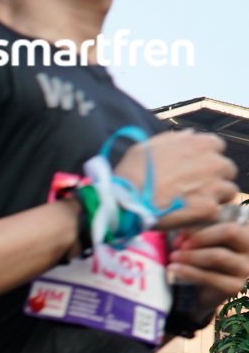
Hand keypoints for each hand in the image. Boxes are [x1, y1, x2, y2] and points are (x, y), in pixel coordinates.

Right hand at [116, 130, 237, 230]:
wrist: (125, 202)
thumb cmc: (133, 173)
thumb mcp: (149, 146)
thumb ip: (175, 139)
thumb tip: (189, 135)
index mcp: (202, 144)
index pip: (218, 147)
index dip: (205, 159)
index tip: (193, 170)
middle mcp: (214, 162)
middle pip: (227, 170)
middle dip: (213, 178)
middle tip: (192, 189)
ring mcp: (214, 186)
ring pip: (227, 192)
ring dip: (213, 197)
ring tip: (190, 205)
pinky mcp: (209, 209)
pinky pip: (216, 213)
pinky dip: (203, 217)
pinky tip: (187, 218)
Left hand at [168, 218, 248, 306]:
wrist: (202, 292)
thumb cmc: (202, 259)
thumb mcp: (202, 241)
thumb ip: (198, 230)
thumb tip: (182, 227)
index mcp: (246, 230)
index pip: (230, 216)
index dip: (205, 220)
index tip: (181, 228)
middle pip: (230, 231)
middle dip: (201, 236)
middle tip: (179, 244)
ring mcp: (247, 268)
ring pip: (218, 255)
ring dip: (191, 255)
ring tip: (173, 256)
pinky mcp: (236, 286)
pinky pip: (210, 277)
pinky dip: (189, 272)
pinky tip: (174, 269)